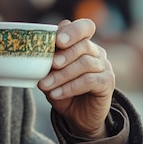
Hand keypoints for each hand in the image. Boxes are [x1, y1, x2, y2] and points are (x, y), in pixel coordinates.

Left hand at [38, 19, 114, 138]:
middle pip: (84, 45)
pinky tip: (55, 94)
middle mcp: (96, 52)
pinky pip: (89, 81)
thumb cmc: (63, 90)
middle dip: (64, 54)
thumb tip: (35, 54)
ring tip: (45, 85)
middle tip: (50, 64)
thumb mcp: (51, 74)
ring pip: (85, 64)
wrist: (78, 116)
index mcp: (83, 43)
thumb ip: (47, 61)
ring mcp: (104, 67)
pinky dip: (69, 87)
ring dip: (62, 75)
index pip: (85, 27)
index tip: (57, 40)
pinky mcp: (107, 83)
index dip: (73, 31)